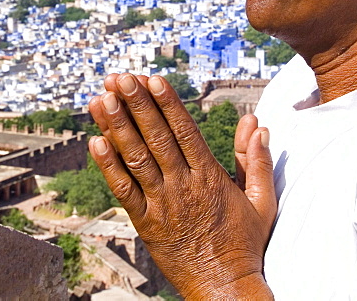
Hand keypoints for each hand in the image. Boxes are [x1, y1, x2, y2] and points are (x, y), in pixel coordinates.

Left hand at [89, 73, 275, 299]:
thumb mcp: (262, 200)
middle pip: (156, 137)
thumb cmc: (245, 244)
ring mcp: (162, 205)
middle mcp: (183, 186)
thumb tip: (257, 124)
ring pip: (135, 159)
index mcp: (210, 177)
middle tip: (120, 77)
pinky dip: (108, 167)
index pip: (184, 131)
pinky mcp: (146, 225)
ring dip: (116, 127)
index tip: (153, 79)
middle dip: (136, 104)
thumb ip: (257, 161)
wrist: (226, 289)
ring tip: (101, 99)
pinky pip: (123, 192)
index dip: (166, 103)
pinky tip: (95, 142)